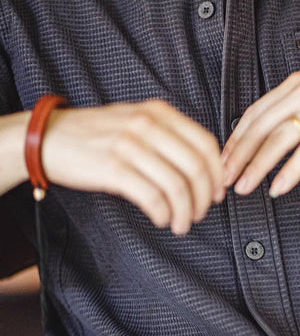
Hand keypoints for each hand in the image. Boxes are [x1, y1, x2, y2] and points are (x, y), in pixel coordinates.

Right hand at [42, 100, 224, 234]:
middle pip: (196, 167)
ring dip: (185, 212)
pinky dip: (164, 214)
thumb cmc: (94, 133)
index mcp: (159, 112)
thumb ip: (166, 135)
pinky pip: (153, 197)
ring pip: (177, 186)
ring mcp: (130, 145)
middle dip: (205, 198)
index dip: (217, 174)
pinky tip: (162, 219)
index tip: (217, 193)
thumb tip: (201, 168)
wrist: (46, 137)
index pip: (205, 143)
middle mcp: (147, 124)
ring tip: (181, 223)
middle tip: (201, 213)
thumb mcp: (134, 120)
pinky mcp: (113, 168)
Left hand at [222, 64, 299, 197]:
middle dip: (238, 156)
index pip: (255, 112)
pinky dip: (290, 172)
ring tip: (243, 187)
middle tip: (224, 178)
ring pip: (278, 140)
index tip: (223, 159)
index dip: (235, 139)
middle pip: (260, 127)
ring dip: (256, 166)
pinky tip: (278, 187)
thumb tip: (271, 133)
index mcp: (296, 84)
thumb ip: (296, 106)